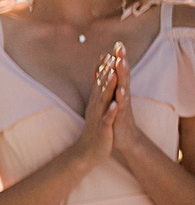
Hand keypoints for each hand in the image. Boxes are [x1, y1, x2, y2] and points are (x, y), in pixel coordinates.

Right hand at [70, 50, 121, 170]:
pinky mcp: (103, 128)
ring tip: (113, 75)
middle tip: (110, 56)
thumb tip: (97, 77)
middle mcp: (96, 107)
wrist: (88, 151)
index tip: (108, 53)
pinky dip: (111, 111)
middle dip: (106, 72)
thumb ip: (97, 92)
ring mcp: (99, 117)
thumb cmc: (95, 129)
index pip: (99, 82)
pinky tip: (115, 104)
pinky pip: (108, 119)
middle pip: (101, 86)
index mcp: (96, 102)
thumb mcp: (96, 109)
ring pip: (104, 100)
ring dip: (107, 88)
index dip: (104, 68)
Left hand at [109, 45, 163, 169]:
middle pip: (122, 75)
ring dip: (122, 75)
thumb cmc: (115, 116)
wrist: (123, 138)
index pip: (118, 71)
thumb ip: (107, 83)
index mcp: (119, 90)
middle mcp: (123, 95)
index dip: (118, 58)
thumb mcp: (110, 98)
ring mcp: (123, 104)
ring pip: (123, 87)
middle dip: (122, 60)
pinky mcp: (121, 115)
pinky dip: (120, 98)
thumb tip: (102, 68)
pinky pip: (121, 105)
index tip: (118, 43)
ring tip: (121, 62)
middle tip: (121, 46)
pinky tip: (120, 90)